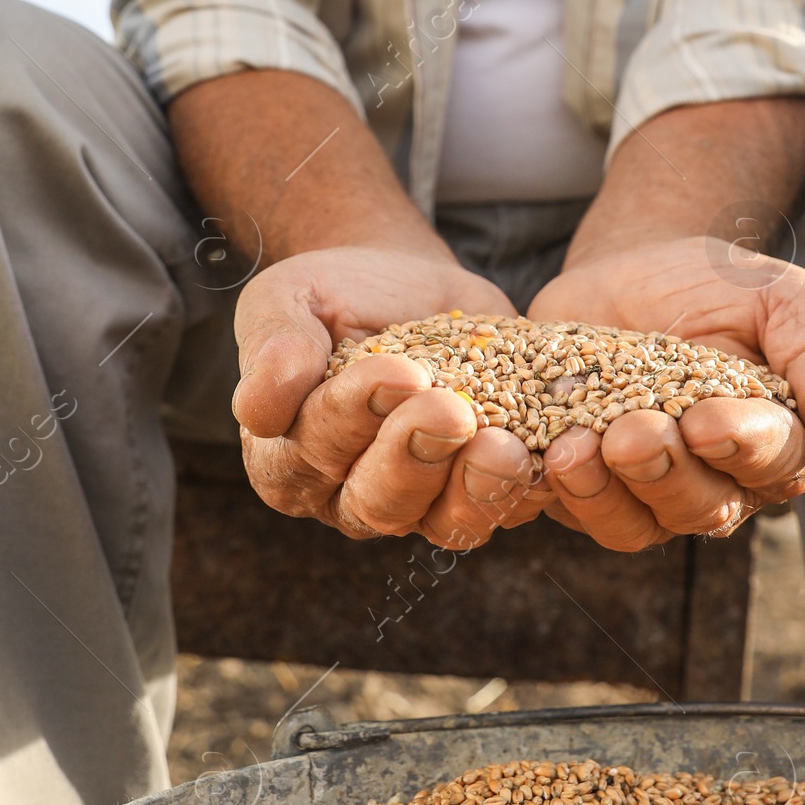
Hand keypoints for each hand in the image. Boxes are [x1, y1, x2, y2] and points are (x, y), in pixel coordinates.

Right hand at [232, 248, 554, 547]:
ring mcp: (420, 499)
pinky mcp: (477, 485)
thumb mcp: (288, 299)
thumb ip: (273, 346)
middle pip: (377, 501)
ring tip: (504, 448)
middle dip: (416, 457)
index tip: (396, 370)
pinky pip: (503, 506)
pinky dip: (528, 487)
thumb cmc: (332, 295)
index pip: (312, 453)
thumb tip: (258, 410)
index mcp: (286, 457)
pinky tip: (546, 452)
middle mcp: (346, 493)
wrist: (401, 282)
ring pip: (444, 522)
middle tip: (452, 409)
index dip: (353, 416)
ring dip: (476, 490)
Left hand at [527, 239, 804, 550]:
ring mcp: (648, 492)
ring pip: (636, 525)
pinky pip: (574, 510)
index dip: (741, 447)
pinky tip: (543, 453)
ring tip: (576, 446)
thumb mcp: (781, 298)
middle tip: (632, 431)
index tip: (705, 419)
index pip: (772, 463)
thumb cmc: (719, 286)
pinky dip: (556, 490)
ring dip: (607, 493)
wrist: (631, 269)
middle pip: (703, 506)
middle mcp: (719, 482)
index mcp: (777, 442)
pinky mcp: (587, 485)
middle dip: (667, 473)